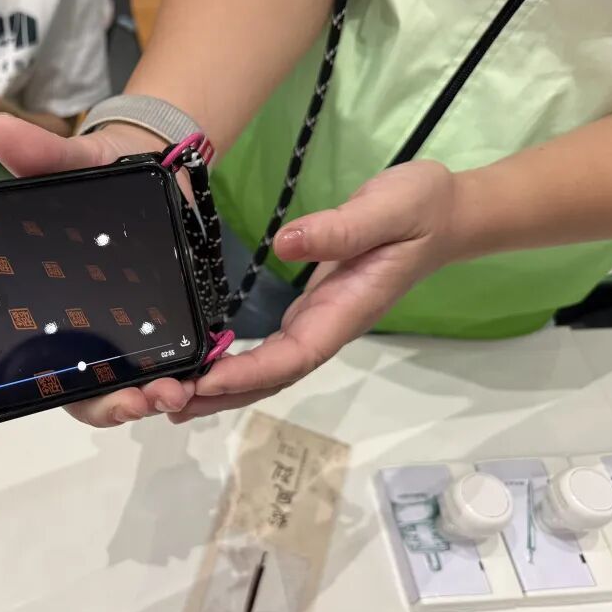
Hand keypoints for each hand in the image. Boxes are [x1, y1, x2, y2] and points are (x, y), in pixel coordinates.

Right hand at [0, 113, 197, 426]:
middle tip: (157, 398)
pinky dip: (185, 376)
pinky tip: (204, 375)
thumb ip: (42, 155)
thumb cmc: (100, 171)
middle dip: (126, 405)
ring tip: (181, 392)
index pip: (61, 376)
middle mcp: (92, 331)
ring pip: (137, 386)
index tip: (120, 398)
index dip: (86, 397)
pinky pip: (170, 362)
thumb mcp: (75, 163)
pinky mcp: (168, 320)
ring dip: (160, 397)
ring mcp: (131, 330)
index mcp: (59, 311)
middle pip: (100, 393)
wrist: (150, 162)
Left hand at [172, 160, 459, 420]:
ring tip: (170, 399)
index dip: (249, 373)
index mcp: (345, 311)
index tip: (205, 381)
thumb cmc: (421, 209)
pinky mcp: (309, 311)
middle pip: (271, 378)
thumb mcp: (388, 209)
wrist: (446, 214)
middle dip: (220, 396)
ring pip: (266, 371)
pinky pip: (267, 351)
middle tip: (166, 403)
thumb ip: (341, 228)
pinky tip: (201, 369)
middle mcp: (327, 327)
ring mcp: (317, 323)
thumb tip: (288, 241)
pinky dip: (232, 366)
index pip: (293, 356)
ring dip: (221, 389)